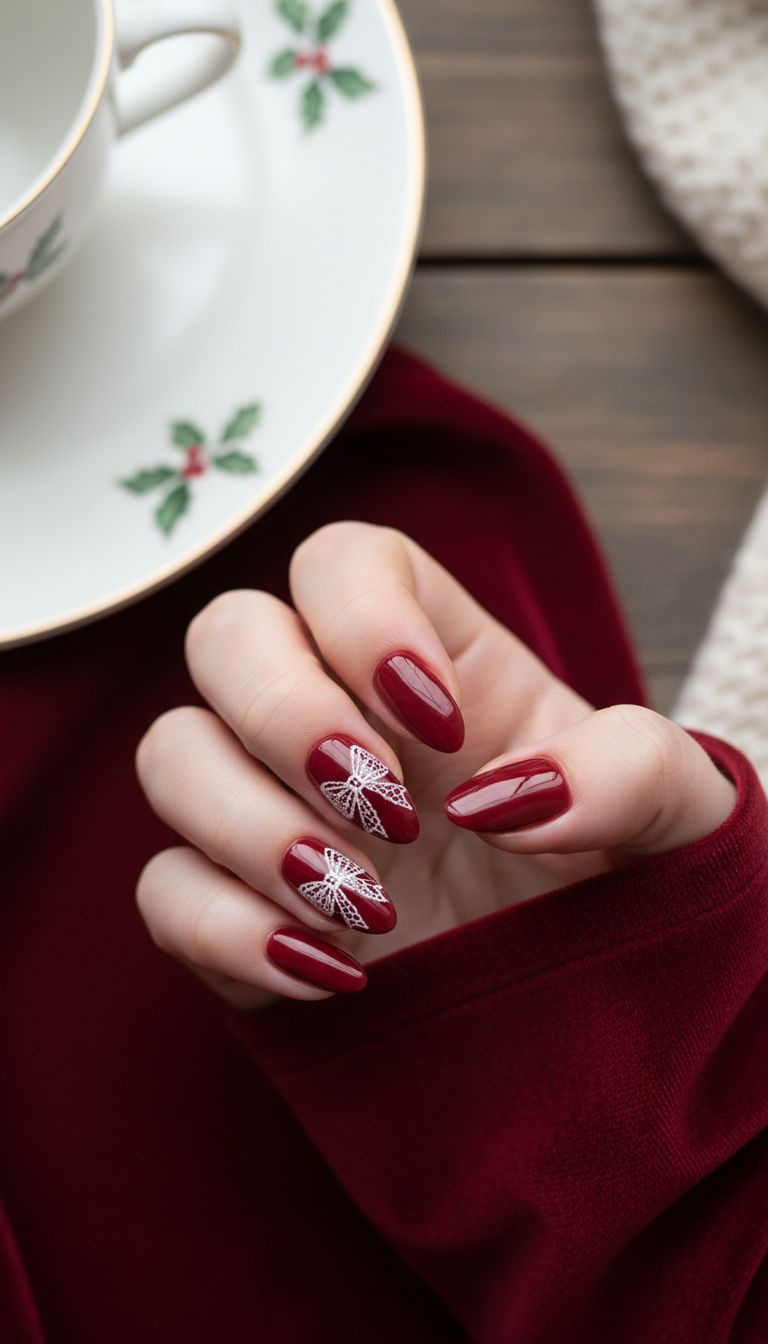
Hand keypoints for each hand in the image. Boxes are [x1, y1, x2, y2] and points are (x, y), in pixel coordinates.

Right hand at [135, 522, 735, 1007]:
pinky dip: (230, 931)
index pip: (339, 560)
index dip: (364, 617)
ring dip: (252, 826)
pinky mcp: (242, 912)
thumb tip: (503, 799)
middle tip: (388, 811)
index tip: (439, 723)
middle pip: (226, 633)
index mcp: (434, 663)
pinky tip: (336, 974)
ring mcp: (277, 813)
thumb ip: (631, 771)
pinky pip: (164, 890)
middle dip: (288, 714)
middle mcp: (338, 721)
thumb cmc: (626, 880)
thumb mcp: (676, 812)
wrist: (590, 1005)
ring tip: (367, 906)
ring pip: (171, 754)